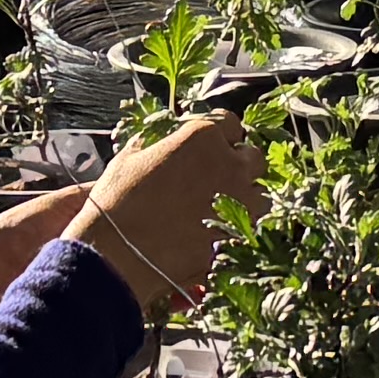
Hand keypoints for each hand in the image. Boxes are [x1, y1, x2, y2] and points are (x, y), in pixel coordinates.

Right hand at [65, 113, 267, 319]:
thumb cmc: (118, 203)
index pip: (230, 123)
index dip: (219, 134)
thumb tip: (159, 142)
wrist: (118, 254)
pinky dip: (240, 230)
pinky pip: (252, 229)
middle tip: (218, 178)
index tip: (212, 145)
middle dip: (239, 165)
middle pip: (253, 157)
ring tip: (225, 209)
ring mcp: (239, 204)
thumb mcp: (130, 157)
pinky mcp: (239, 237)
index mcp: (203, 137)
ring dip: (247, 198)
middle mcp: (229, 165)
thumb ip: (154, 142)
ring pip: (260, 196)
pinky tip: (219, 234)